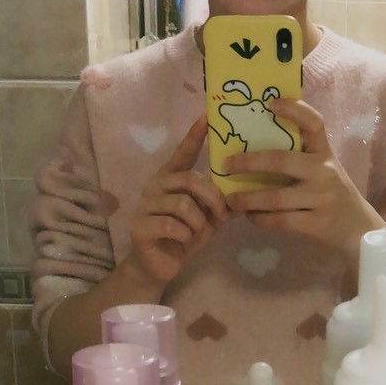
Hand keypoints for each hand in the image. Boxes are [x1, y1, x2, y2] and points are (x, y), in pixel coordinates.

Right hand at [127, 116, 229, 286]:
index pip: (182, 152)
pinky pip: (171, 225)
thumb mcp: (208, 219)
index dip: (194, 136)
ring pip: (182, 204)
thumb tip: (246, 195)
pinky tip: (183, 241)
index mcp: (170, 179)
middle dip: (212, 198)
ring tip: (196, 233)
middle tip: (221, 214)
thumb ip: (221, 205)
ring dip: (198, 222)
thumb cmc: (183, 238)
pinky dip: (185, 235)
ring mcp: (144, 205)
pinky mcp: (138, 226)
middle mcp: (155, 185)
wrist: (158, 267)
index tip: (206, 117)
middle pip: (189, 180)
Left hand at [224, 98, 383, 258]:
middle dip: (249, 162)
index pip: (314, 123)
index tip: (271, 103)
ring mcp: (321, 198)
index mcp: (324, 152)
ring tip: (231, 200)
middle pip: (281, 161)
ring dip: (248, 199)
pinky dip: (261, 219)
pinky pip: (281, 220)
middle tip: (226, 165)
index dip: (294, 110)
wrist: (356, 226)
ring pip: (276, 197)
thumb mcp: (322, 167)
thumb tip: (255, 139)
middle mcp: (324, 172)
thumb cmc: (330, 191)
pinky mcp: (317, 223)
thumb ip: (299, 155)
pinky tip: (250, 216)